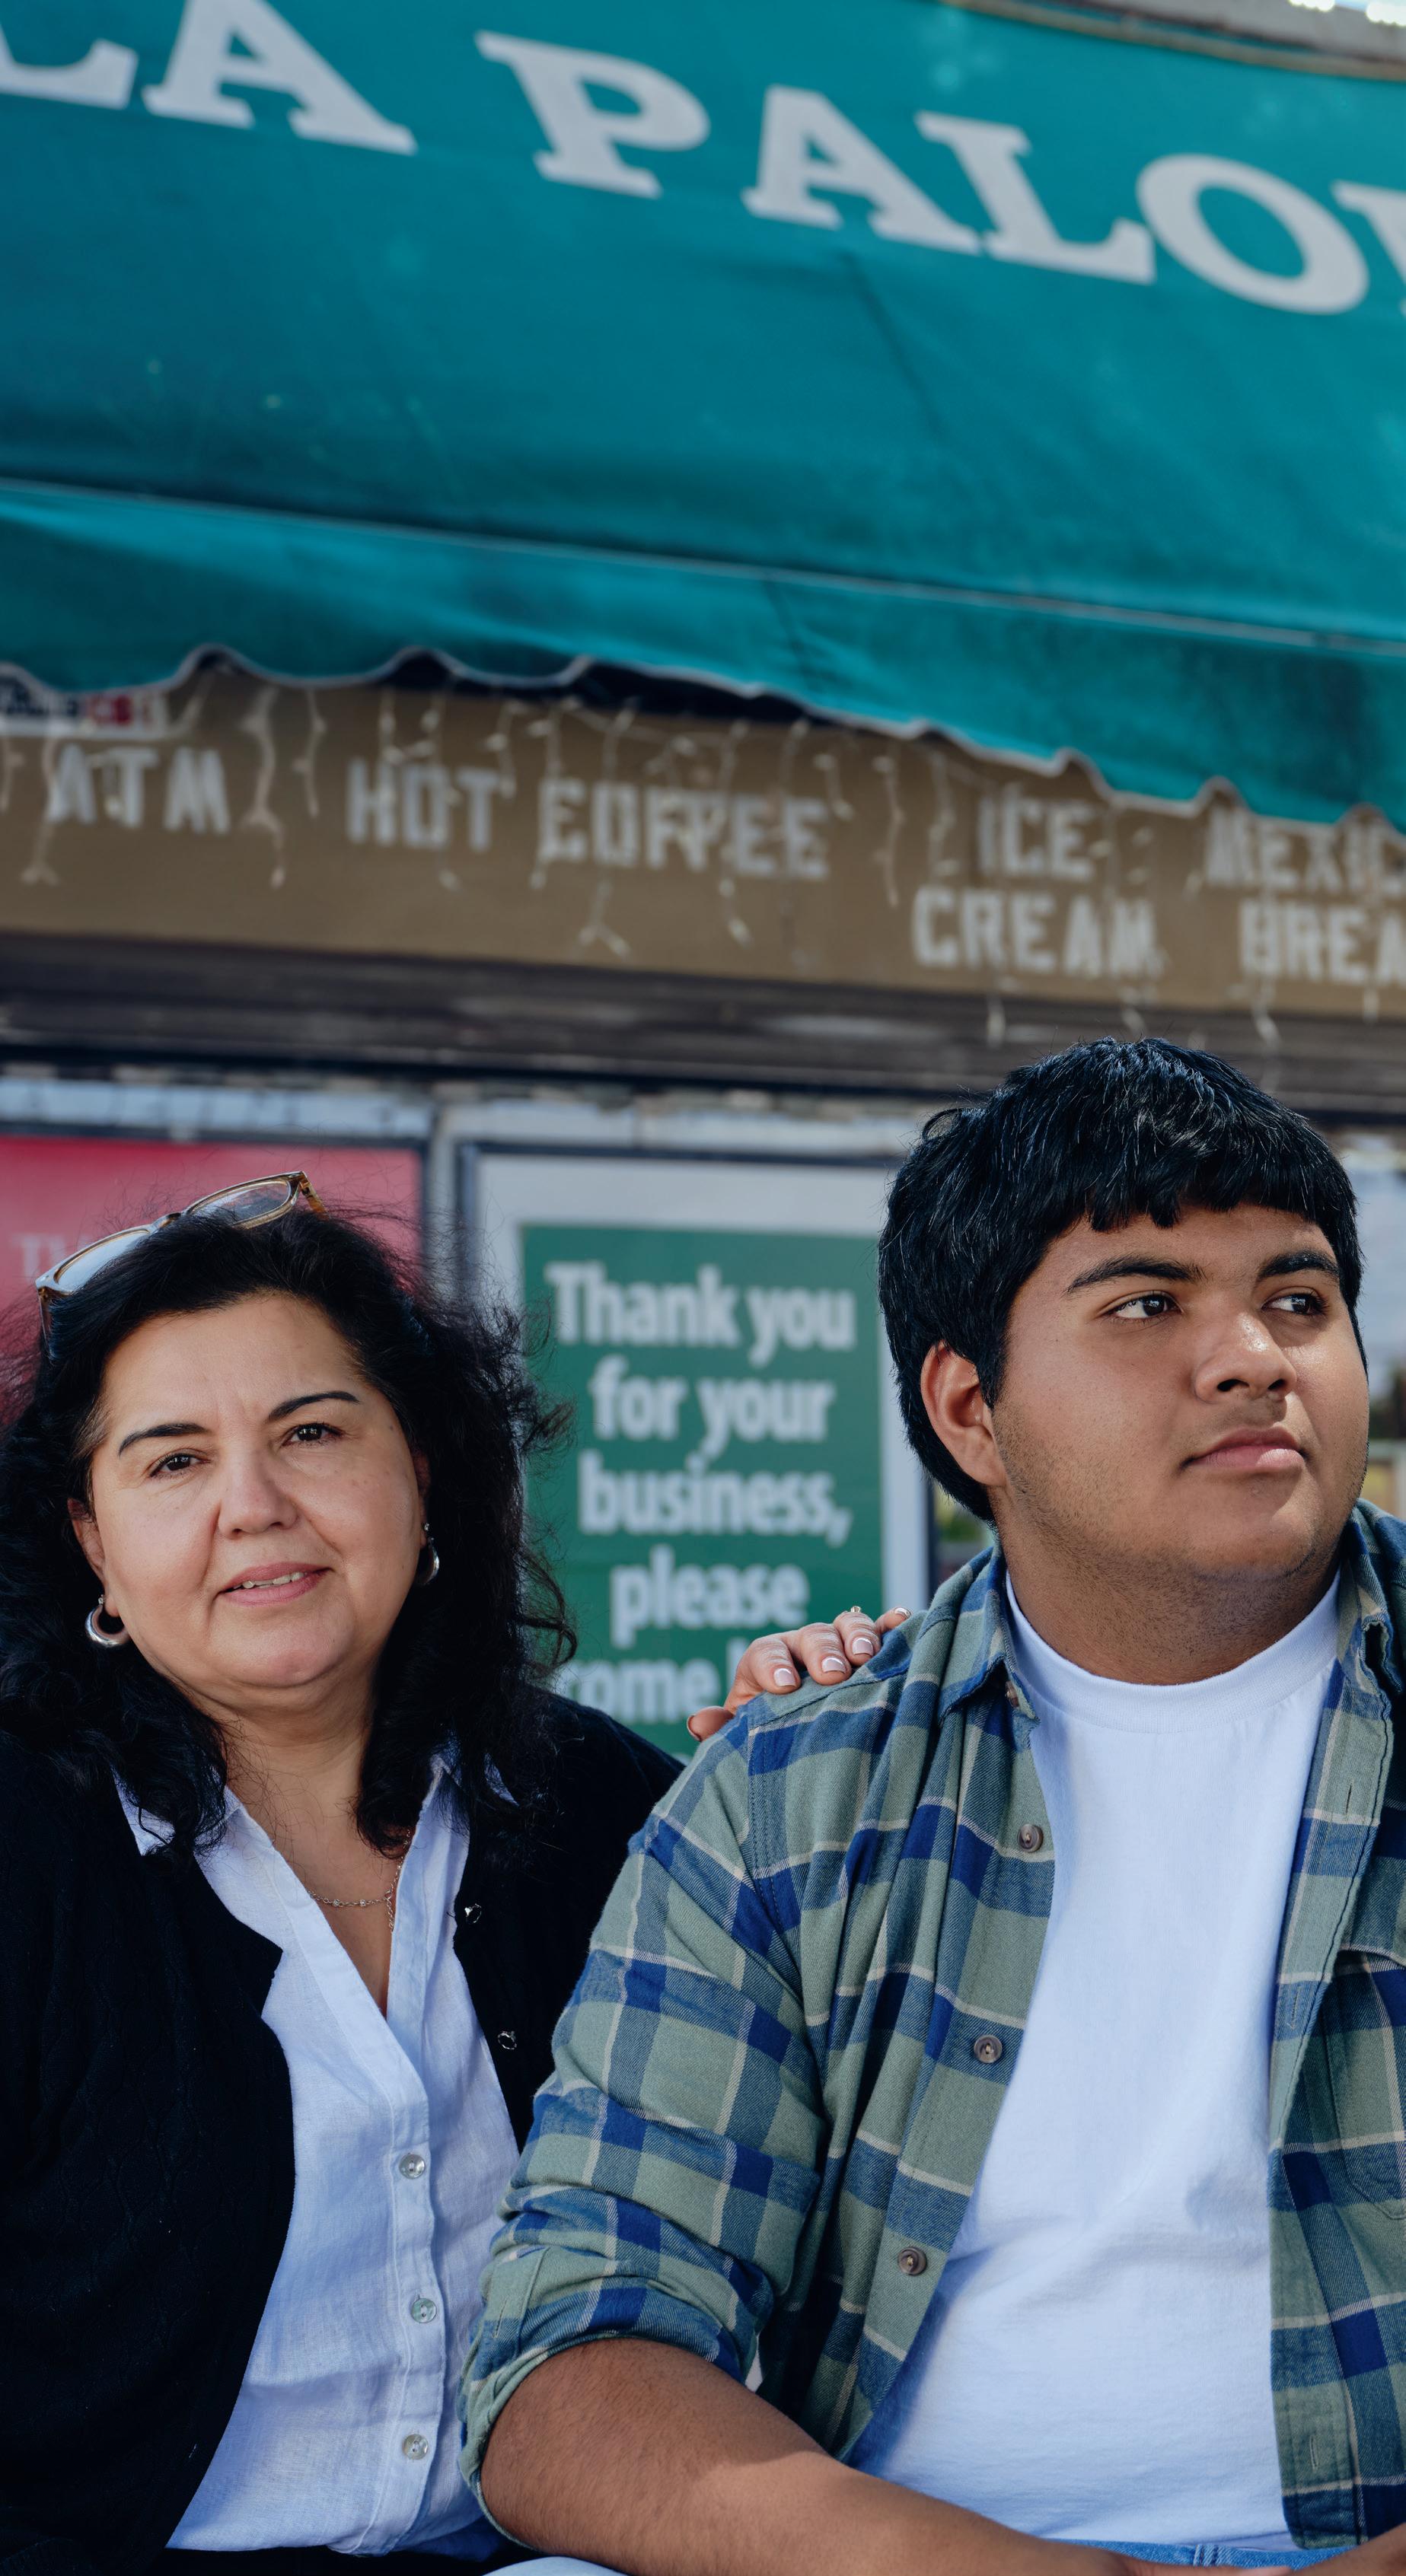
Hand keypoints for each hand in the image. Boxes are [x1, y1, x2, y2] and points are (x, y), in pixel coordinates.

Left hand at [687, 1607, 909, 1741]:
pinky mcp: (870, 1650)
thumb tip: (698, 1722)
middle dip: (821, 1651)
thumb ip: (724, 1729)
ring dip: (857, 1637)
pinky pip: (882, 1630)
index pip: (764, 1653)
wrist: (802, 1735)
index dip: (772, 1664)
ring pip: (846, 1626)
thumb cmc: (770, 1733)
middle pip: (810, 1636)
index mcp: (765, 1664)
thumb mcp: (745, 1734)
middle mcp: (802, 1648)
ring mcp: (837, 1645)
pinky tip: (901, 1620)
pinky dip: (891, 1624)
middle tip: (832, 1673)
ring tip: (867, 1657)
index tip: (784, 1685)